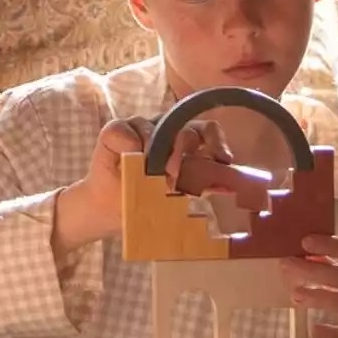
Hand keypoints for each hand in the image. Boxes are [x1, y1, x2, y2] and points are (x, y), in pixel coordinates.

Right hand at [52, 116, 270, 264]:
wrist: (110, 210)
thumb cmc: (146, 201)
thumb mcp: (175, 198)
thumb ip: (198, 186)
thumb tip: (227, 185)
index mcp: (185, 146)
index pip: (207, 132)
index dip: (217, 141)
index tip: (223, 159)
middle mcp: (166, 132)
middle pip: (184, 127)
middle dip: (183, 150)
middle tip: (175, 175)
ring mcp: (141, 127)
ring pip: (154, 126)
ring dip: (153, 150)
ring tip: (149, 173)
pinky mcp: (116, 130)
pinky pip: (124, 129)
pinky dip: (128, 144)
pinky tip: (127, 160)